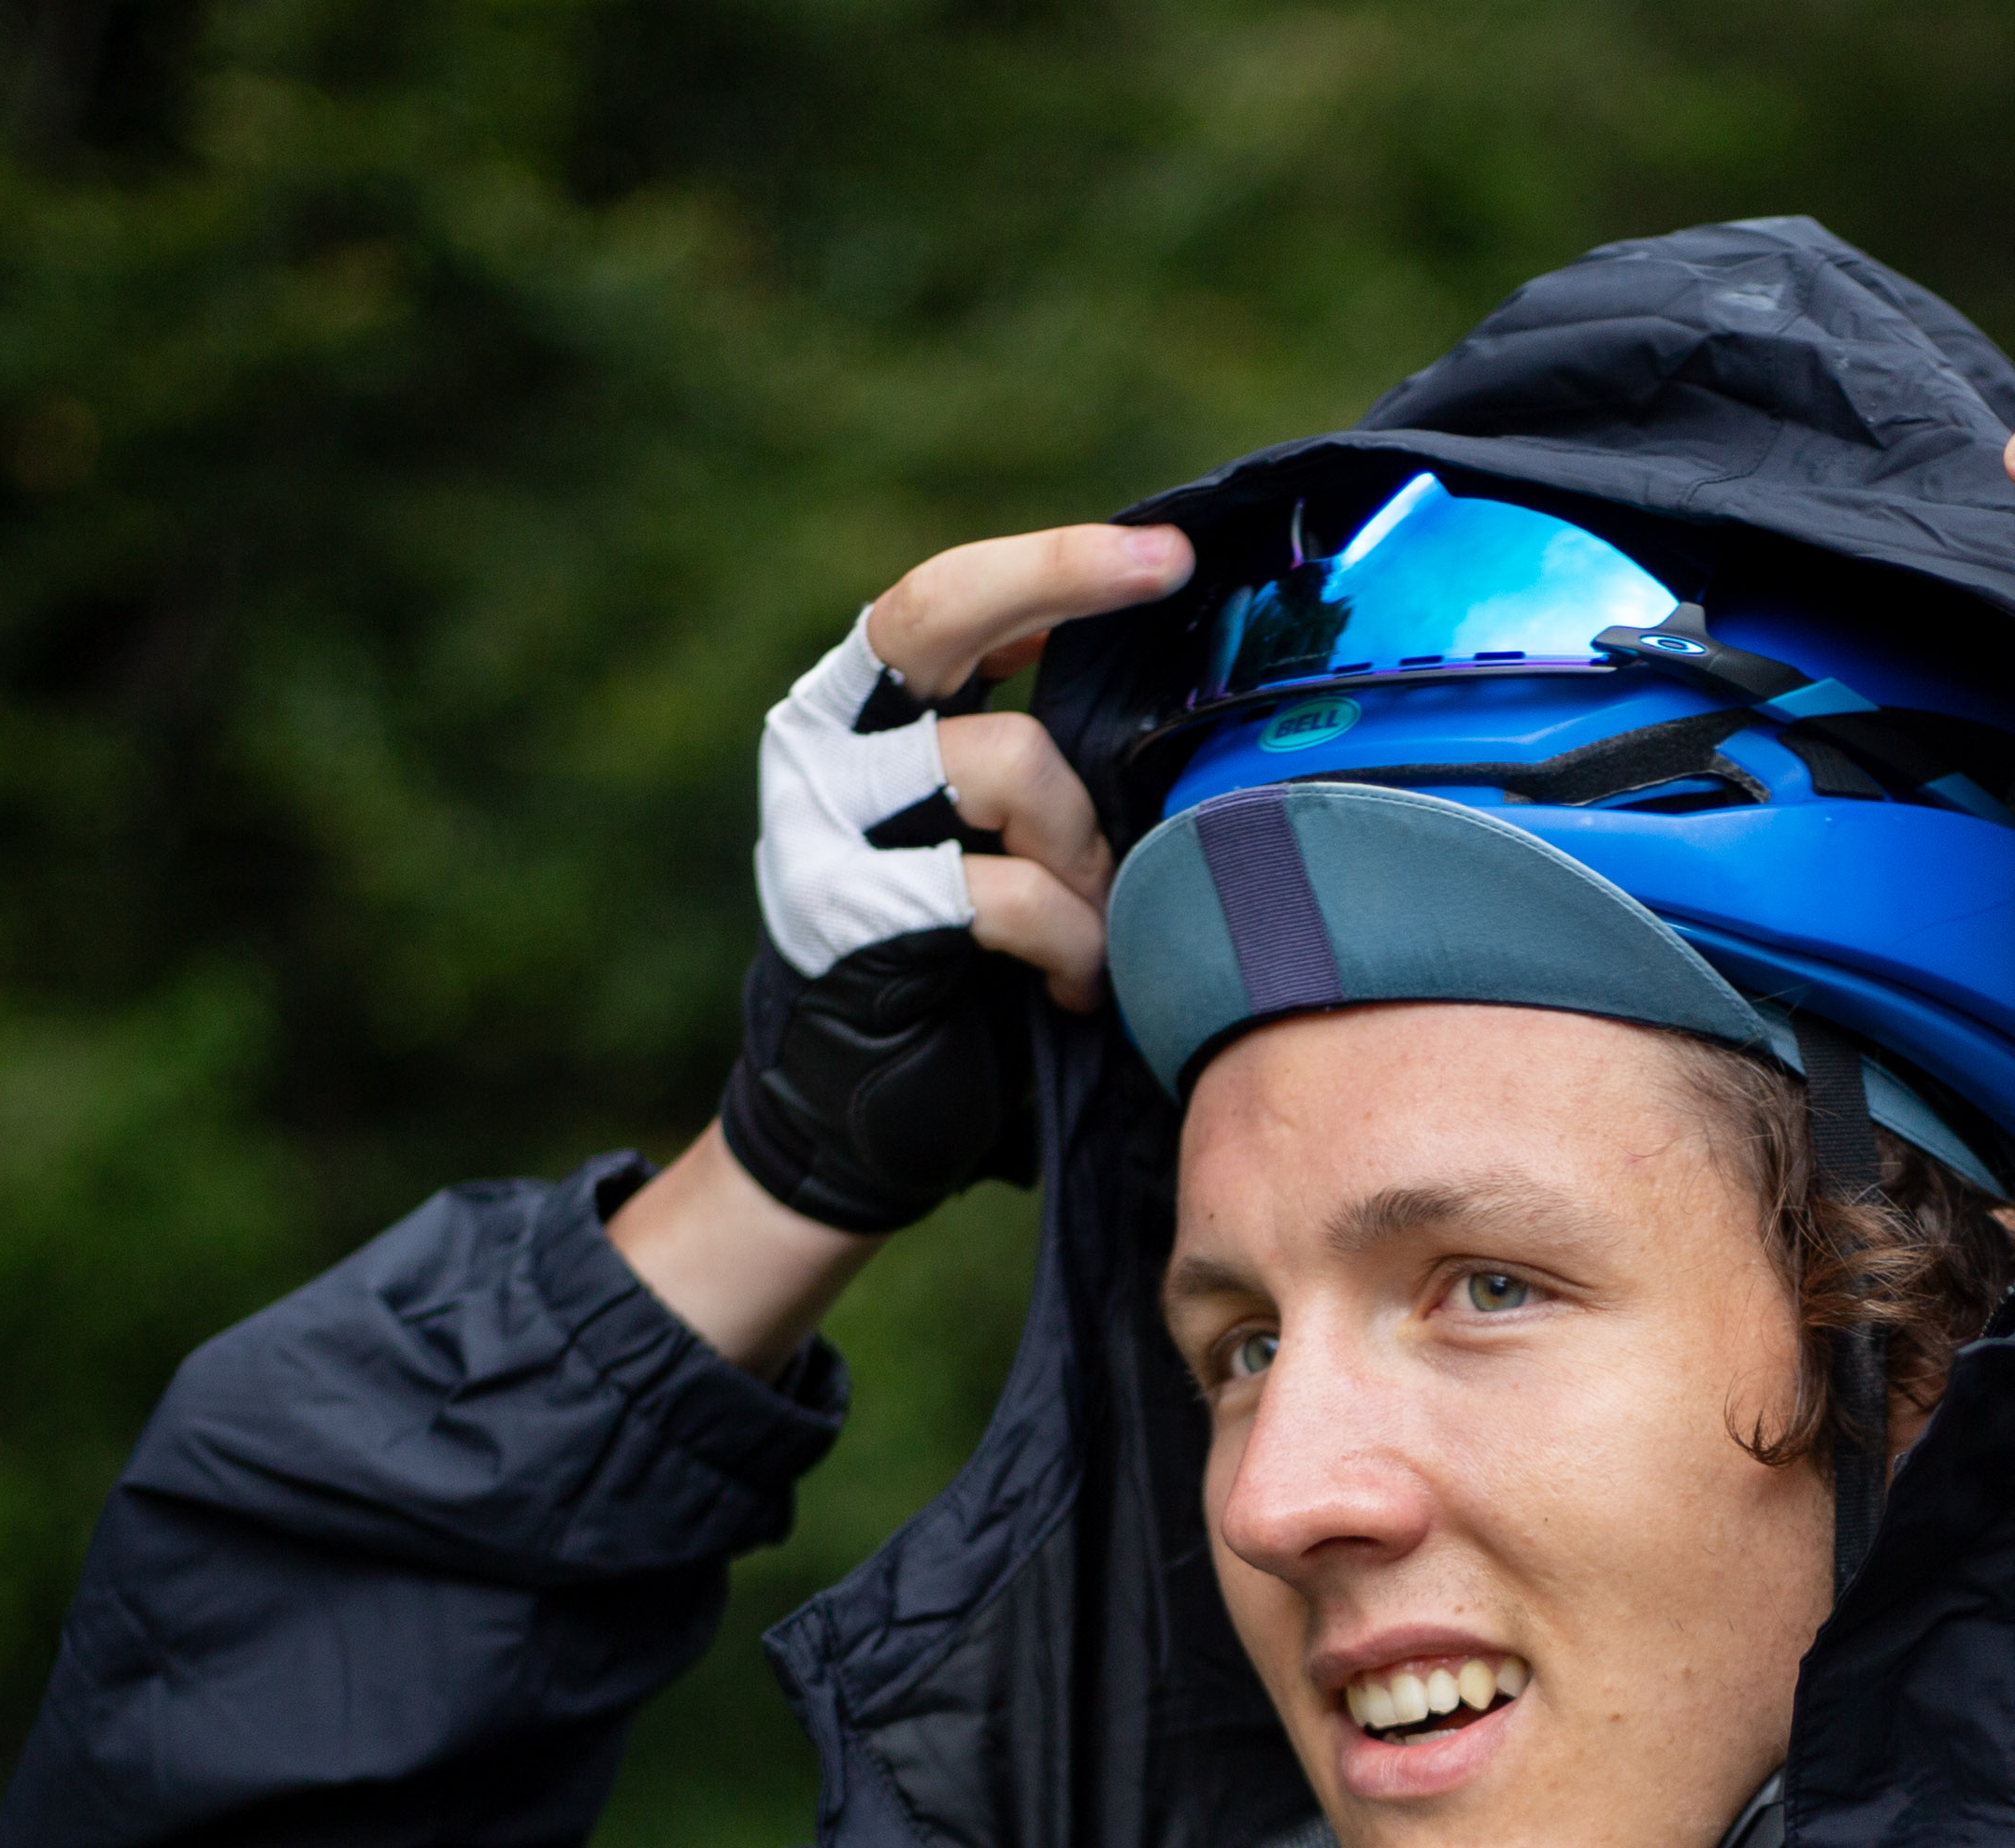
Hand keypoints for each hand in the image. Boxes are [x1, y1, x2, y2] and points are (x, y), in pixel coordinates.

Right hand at [723, 519, 1193, 1235]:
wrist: (870, 1124)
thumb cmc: (970, 977)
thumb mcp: (1013, 849)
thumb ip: (1053, 765)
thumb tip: (1193, 688)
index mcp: (865, 713)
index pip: (950, 598)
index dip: (1056, 561)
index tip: (1170, 556)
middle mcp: (825, 744)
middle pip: (938, 609)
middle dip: (1058, 571)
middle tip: (1166, 571)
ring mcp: (822, 824)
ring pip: (1004, 763)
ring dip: (1089, 851)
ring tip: (1103, 929)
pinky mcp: (844, 914)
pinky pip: (1000, 889)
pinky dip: (1065, 940)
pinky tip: (1070, 987)